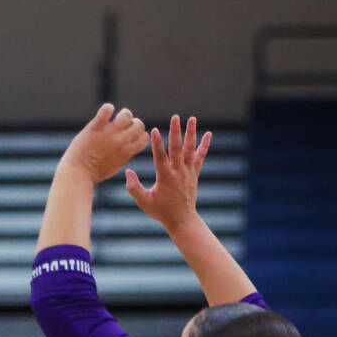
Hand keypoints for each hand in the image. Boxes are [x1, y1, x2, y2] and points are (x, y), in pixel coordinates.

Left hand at [60, 103, 148, 183]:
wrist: (78, 173)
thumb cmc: (94, 173)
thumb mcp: (115, 166)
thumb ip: (124, 155)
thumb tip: (129, 147)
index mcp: (128, 151)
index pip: (144, 137)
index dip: (139, 135)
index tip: (129, 135)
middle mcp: (121, 141)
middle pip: (138, 124)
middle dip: (132, 123)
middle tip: (122, 126)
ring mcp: (109, 133)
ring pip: (126, 114)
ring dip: (123, 114)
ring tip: (115, 117)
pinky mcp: (95, 127)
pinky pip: (106, 110)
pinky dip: (107, 108)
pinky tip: (105, 112)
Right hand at [125, 114, 211, 230]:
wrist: (182, 219)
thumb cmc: (160, 211)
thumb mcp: (143, 201)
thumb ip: (134, 187)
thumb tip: (127, 171)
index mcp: (165, 178)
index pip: (160, 157)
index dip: (156, 143)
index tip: (154, 130)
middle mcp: (178, 172)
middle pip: (177, 148)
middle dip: (175, 132)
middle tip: (175, 117)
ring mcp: (188, 172)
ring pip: (190, 149)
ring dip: (191, 133)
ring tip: (191, 119)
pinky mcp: (194, 174)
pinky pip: (200, 157)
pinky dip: (204, 145)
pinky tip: (208, 134)